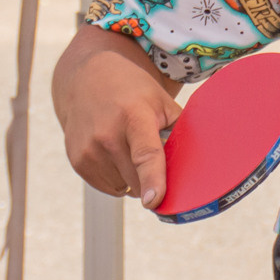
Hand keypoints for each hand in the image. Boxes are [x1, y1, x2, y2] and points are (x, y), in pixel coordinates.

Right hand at [53, 27, 181, 207]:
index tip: (155, 201)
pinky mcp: (77, 161)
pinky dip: (118, 177)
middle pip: (138, 180)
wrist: (86, 78)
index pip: (145, 154)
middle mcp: (106, 134)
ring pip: (125, 187)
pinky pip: (109, 187)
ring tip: (128, 147)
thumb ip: (180, 132)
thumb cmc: (133, 92)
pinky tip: (115, 153)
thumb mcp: (161, 102)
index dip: (152, 180)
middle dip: (152, 177)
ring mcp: (88, 150)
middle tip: (151, 152)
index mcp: (133, 116)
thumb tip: (201, 166)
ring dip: (133, 178)